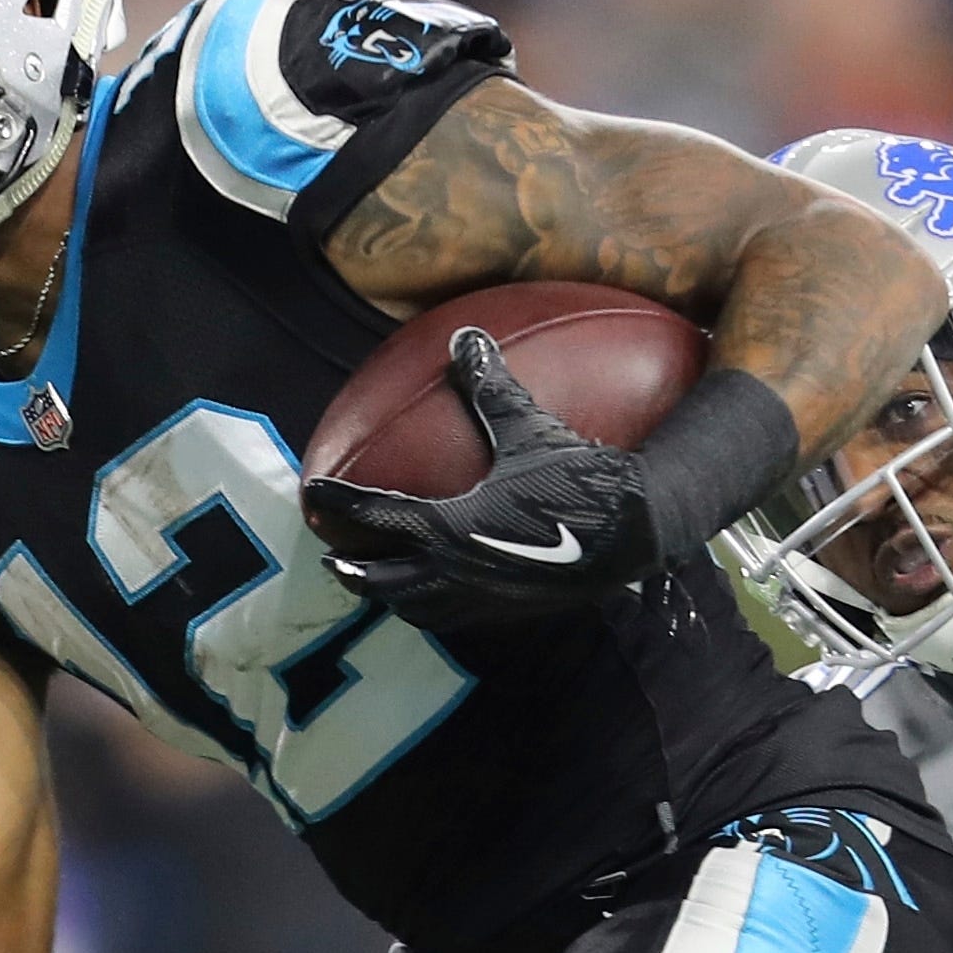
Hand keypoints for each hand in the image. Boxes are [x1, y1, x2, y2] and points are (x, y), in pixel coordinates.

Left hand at [305, 336, 658, 629]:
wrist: (636, 532)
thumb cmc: (582, 477)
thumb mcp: (530, 427)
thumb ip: (490, 385)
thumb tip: (465, 336)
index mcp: (453, 527)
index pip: (378, 516)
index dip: (342, 501)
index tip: (316, 491)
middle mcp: (461, 571)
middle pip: (386, 580)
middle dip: (355, 567)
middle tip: (331, 552)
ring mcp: (486, 598)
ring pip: (421, 607)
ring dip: (392, 594)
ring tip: (377, 580)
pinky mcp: (513, 611)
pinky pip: (458, 616)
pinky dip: (435, 605)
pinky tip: (441, 590)